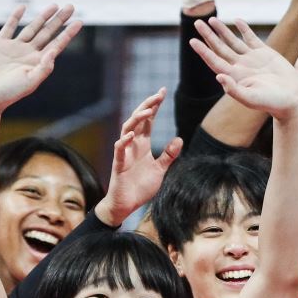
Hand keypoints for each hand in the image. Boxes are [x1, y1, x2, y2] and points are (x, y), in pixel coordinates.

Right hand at [0, 5, 79, 114]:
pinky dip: (15, 17)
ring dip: (43, 16)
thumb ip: (44, 67)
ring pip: (32, 28)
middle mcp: (29, 53)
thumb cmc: (9, 92)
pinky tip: (23, 7)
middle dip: (59, 20)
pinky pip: (9, 27)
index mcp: (38, 62)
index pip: (57, 44)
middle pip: (48, 32)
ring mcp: (15, 47)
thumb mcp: (30, 81)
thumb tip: (54, 51)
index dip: (68, 33)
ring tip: (54, 5)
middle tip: (71, 6)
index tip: (79, 22)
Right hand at [101, 88, 182, 225]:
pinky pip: (119, 151)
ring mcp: (125, 154)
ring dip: (137, 119)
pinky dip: (124, 142)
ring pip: (127, 130)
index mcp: (142, 145)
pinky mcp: (119, 165)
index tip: (162, 92)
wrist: (126, 204)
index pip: (148, 121)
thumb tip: (179, 139)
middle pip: (138, 120)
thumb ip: (169, 155)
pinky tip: (130, 135)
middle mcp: (133, 146)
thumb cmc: (140, 187)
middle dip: (147, 106)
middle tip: (158, 94)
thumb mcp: (160, 170)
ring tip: (148, 110)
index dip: (154, 107)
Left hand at [191, 18, 297, 120]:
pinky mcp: (265, 53)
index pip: (214, 61)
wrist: (293, 99)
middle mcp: (240, 66)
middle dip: (208, 35)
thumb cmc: (273, 102)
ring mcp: (252, 59)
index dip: (203, 51)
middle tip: (197, 22)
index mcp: (235, 77)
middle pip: (219, 48)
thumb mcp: (252, 99)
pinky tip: (236, 20)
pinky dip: (244, 29)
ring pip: (232, 41)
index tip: (192, 40)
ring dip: (222, 30)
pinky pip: (251, 38)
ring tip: (212, 19)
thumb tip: (218, 76)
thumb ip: (234, 90)